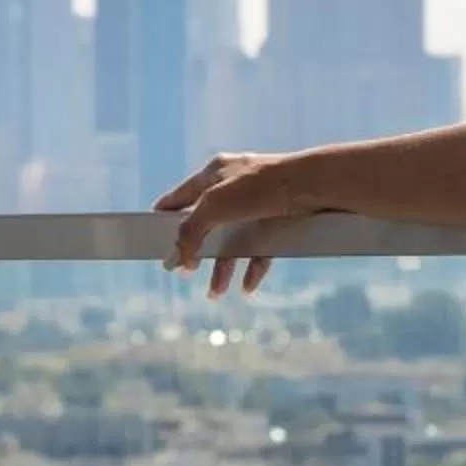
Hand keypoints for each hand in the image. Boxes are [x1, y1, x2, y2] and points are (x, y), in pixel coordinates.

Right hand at [155, 151, 302, 297]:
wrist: (314, 185)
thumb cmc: (260, 187)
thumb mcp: (213, 207)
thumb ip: (189, 232)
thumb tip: (173, 259)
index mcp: (214, 173)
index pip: (180, 196)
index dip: (165, 217)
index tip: (152, 237)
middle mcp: (235, 186)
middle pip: (208, 224)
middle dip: (196, 252)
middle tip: (185, 271)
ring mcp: (258, 203)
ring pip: (234, 240)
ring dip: (223, 267)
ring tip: (215, 293)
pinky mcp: (280, 219)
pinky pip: (261, 247)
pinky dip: (252, 267)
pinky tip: (246, 288)